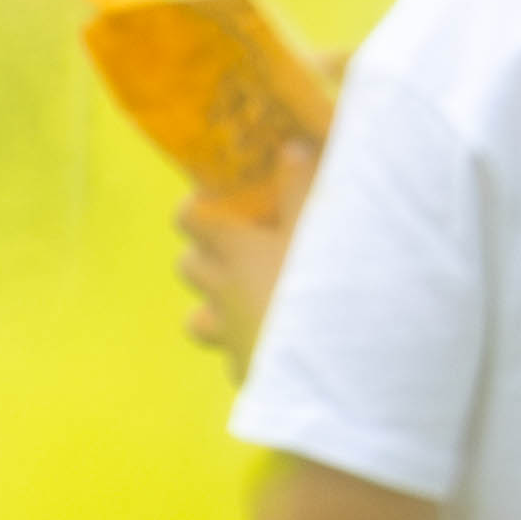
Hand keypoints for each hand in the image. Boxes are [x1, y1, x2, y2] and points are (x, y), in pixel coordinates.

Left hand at [176, 139, 318, 371]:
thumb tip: (289, 147)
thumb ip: (302, 188)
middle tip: (245, 247)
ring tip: (255, 301)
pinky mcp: (245, 371)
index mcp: (233, 249)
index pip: (189, 216)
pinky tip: (280, 348)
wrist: (331, 369)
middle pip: (189, 264)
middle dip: (208, 255)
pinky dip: (247, 349)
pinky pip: (233, 356)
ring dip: (217, 306)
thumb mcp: (319, 227)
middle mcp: (219, 291)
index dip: (200, 206)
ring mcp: (228, 333)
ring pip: (198, 318)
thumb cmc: (322, 287)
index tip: (223, 200)